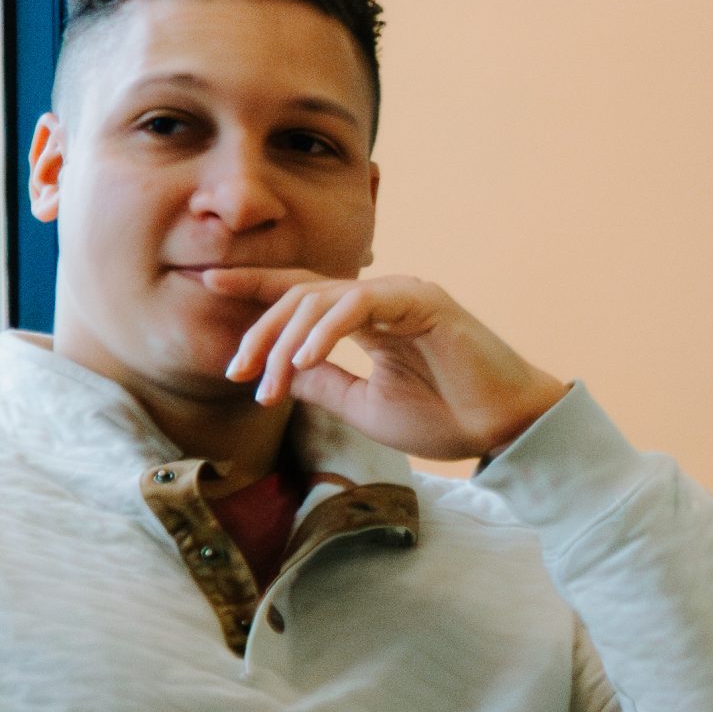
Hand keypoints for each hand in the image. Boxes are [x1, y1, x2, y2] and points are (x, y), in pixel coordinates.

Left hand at [204, 269, 570, 460]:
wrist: (503, 428)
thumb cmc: (446, 419)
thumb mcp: (363, 406)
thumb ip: (322, 384)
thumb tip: (276, 373)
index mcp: (372, 319)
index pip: (305, 293)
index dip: (256, 286)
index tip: (209, 283)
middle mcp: (384, 298)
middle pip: (301, 295)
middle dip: (261, 332)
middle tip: (239, 373)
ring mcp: (404, 294)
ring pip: (322, 298)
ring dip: (286, 340)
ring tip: (270, 380)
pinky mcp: (423, 300)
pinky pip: (359, 304)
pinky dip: (326, 329)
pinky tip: (305, 359)